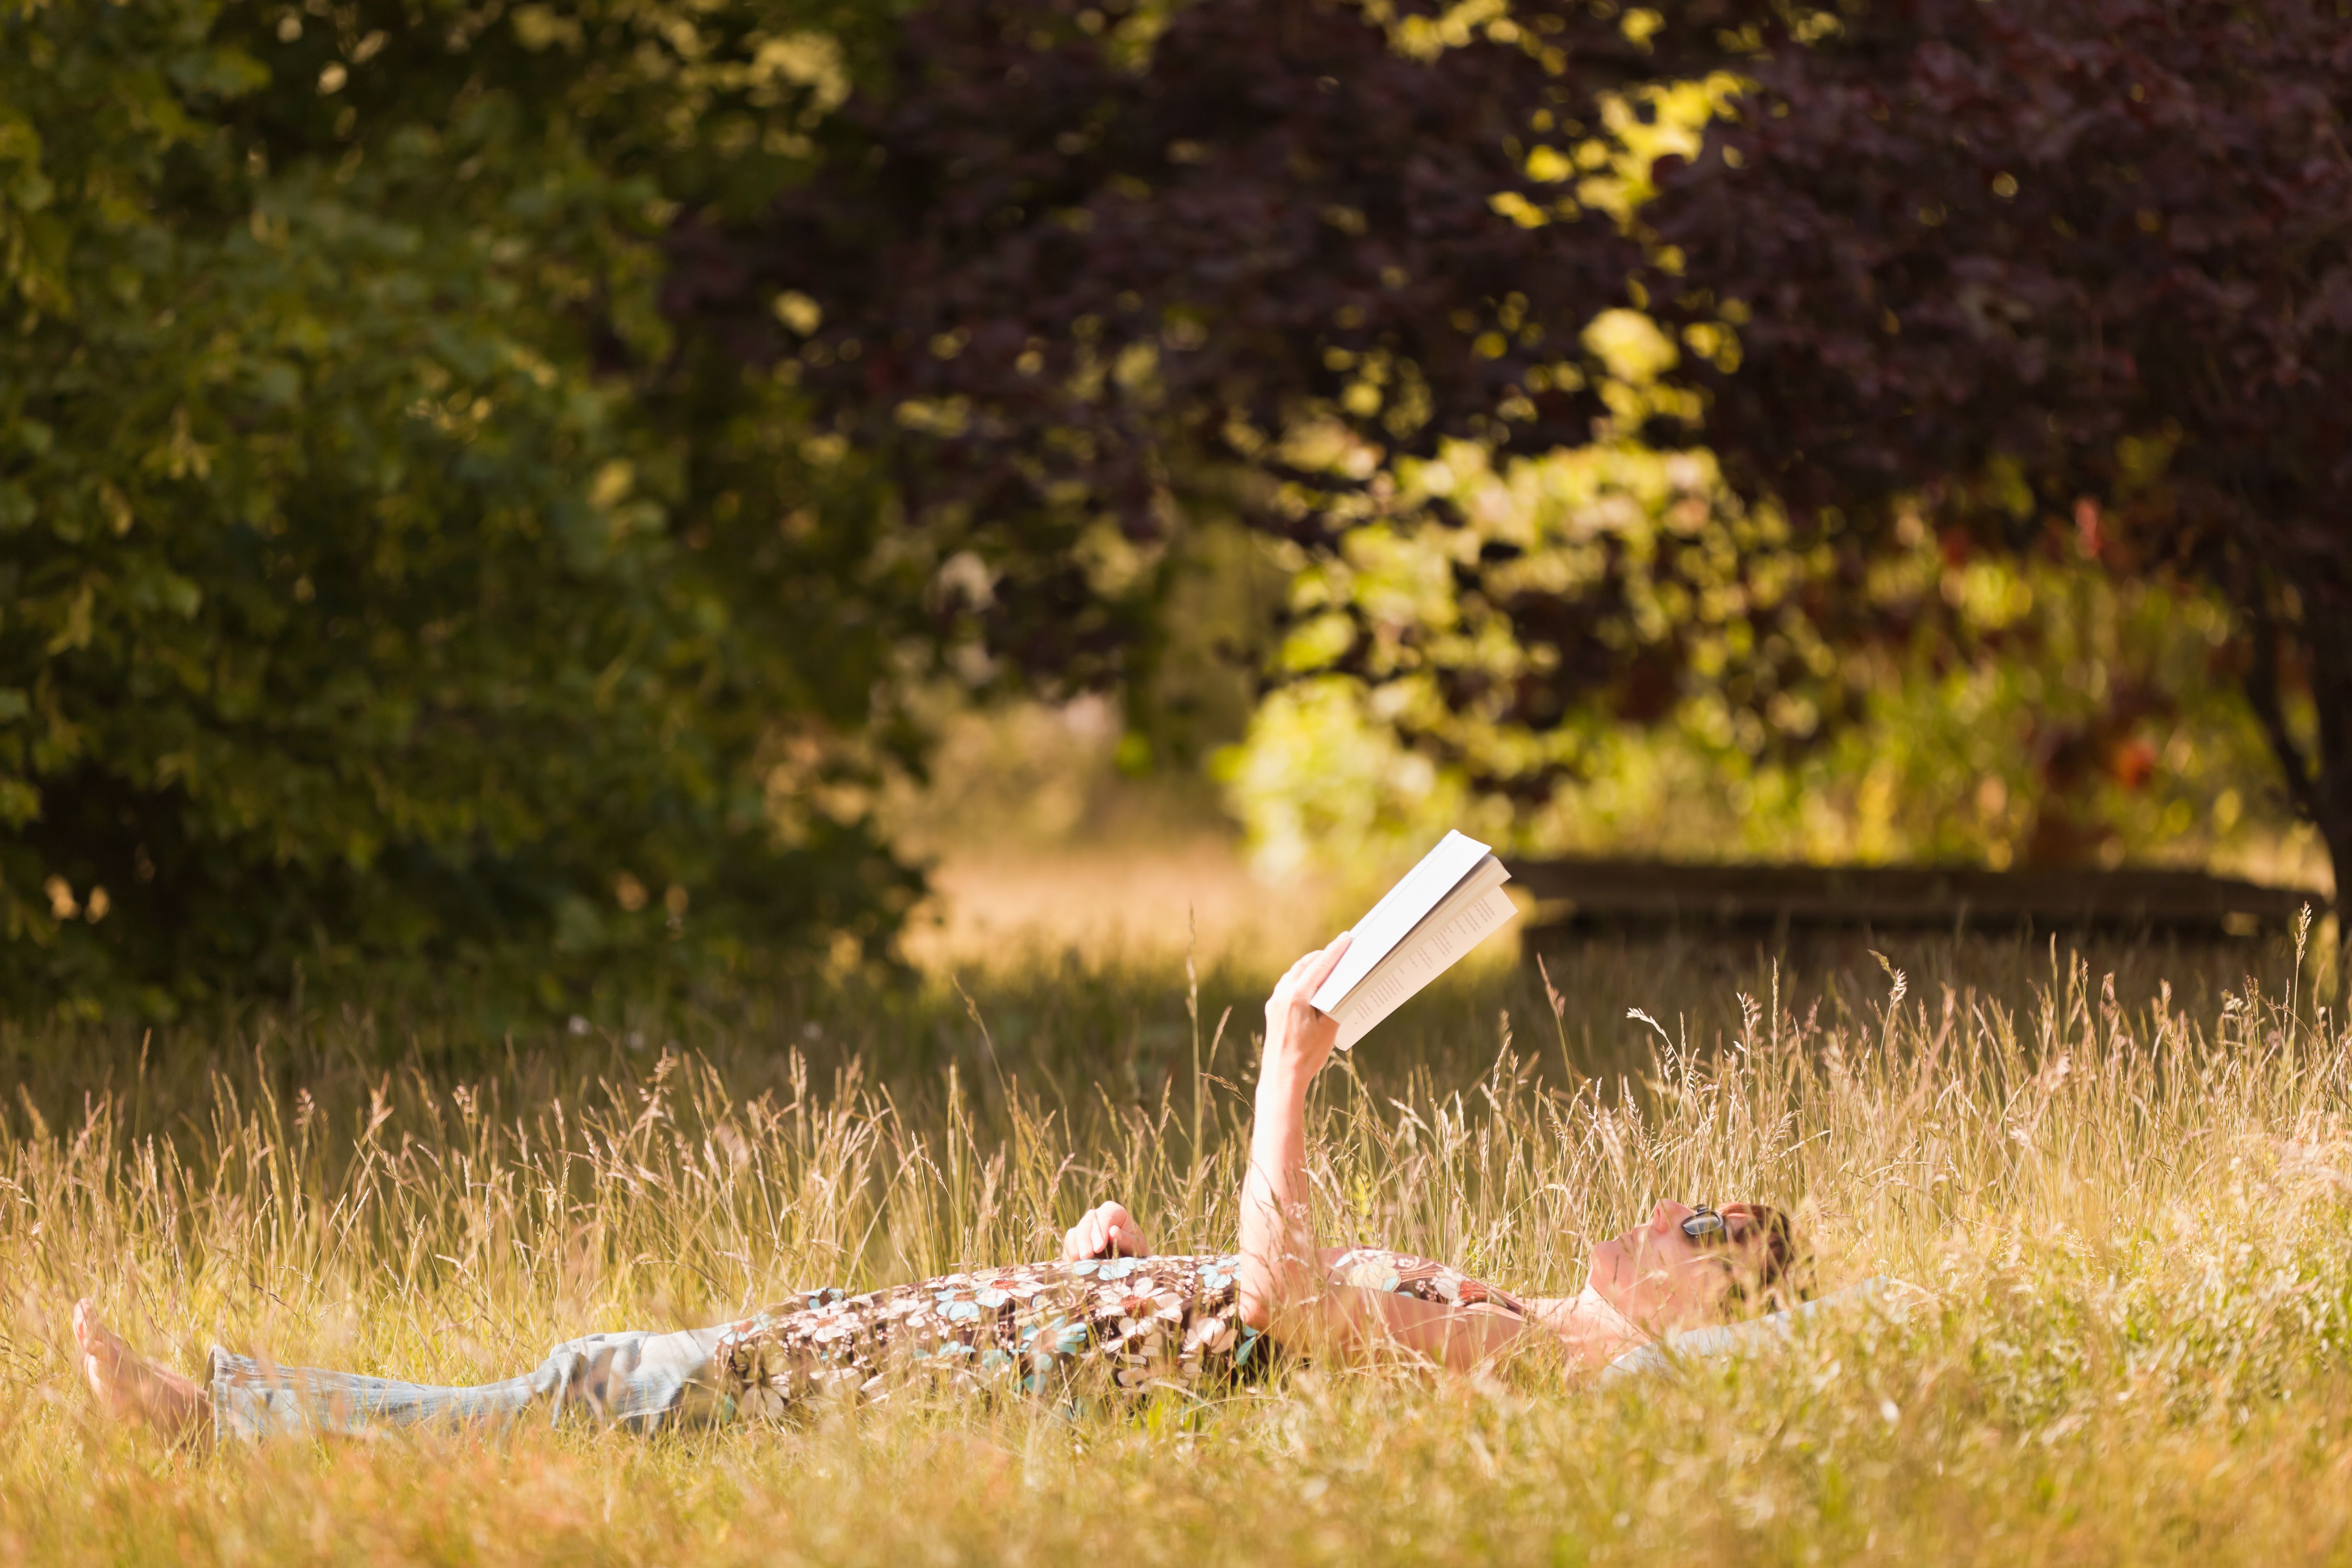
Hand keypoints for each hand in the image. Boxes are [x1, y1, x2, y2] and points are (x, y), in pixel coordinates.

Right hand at [1062, 1200, 1150, 1260]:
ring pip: (1074, 1234)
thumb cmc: (1135, 1251)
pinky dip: (1070, 1257)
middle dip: (1084, 1240)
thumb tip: (1112, 1231)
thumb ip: (1126, 1240)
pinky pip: (1069, 1247)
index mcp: (1114, 1212)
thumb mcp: (1136, 1247)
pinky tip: (1074, 1267)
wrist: (1129, 1264)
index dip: (1100, 1230)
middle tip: (1086, 1257)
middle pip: (1086, 1223)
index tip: (1098, 1247)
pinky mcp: (1076, 1244)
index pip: (1105, 1215)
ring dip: (1074, 1249)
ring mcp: (1084, 1230)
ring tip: (1078, 1263)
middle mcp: (1096, 1218)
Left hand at [1259, 934, 1352, 1098]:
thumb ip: (1335, 1004)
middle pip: (1304, 966)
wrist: (1281, 1076)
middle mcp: (1282, 995)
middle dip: (1322, 955)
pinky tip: (1308, 982)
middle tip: (1338, 948)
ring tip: (1325, 962)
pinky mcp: (1272, 1010)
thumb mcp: (1329, 1028)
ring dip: (1309, 966)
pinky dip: (1299, 978)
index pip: (1320, 966)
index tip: (1346, 938)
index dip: (1335, 951)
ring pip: (1293, 974)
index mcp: (1297, 997)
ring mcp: (1274, 1002)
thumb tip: (1340, 986)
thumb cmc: (1307, 1055)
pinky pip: (1286, 985)